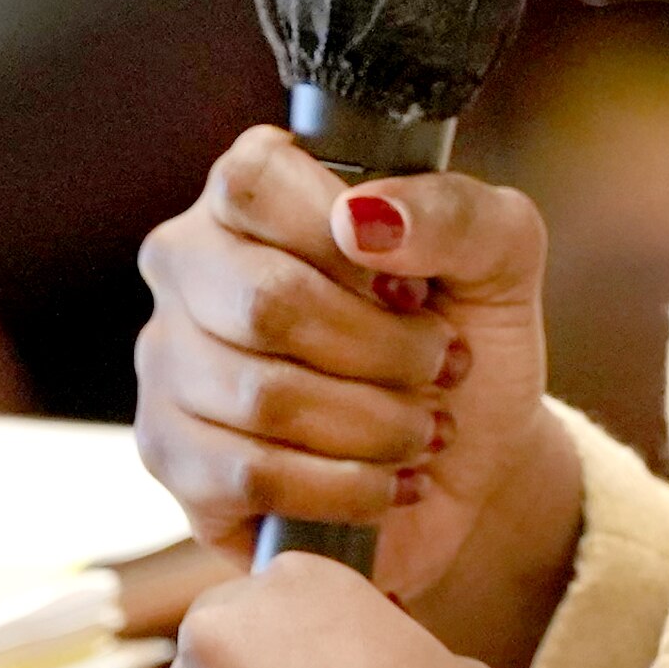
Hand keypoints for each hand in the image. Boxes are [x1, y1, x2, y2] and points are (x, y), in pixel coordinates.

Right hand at [134, 128, 568, 617]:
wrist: (472, 458)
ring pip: (262, 397)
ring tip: (427, 428)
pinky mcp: (174, 457)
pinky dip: (343, 487)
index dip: (339, 236)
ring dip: (376, 424)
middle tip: (444, 363)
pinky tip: (388, 482)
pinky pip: (249, 477)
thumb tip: (361, 218)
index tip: (414, 286)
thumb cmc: (469, 333)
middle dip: (382, 347)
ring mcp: (168, 361)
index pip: (252, 180)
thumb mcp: (500, 255)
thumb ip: (453, 212)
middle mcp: (192, 264)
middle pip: (265, 299)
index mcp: (256, 192)